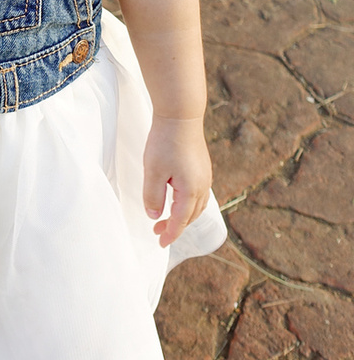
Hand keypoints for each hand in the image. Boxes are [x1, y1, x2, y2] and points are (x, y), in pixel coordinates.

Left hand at [142, 115, 211, 247]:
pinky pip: (199, 194)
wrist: (181, 115)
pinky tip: (178, 200)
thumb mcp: (153, 171)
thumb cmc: (165, 142)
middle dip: (175, 226)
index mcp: (191, 191)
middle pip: (191, 216)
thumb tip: (155, 216)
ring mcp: (205, 176)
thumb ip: (153, 196)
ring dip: (183, 216)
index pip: (180, 221)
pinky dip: (189, 204)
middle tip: (157, 232)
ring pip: (197, 206)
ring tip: (167, 219)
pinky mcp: (203, 167)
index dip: (170, 234)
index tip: (159, 243)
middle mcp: (202, 186)